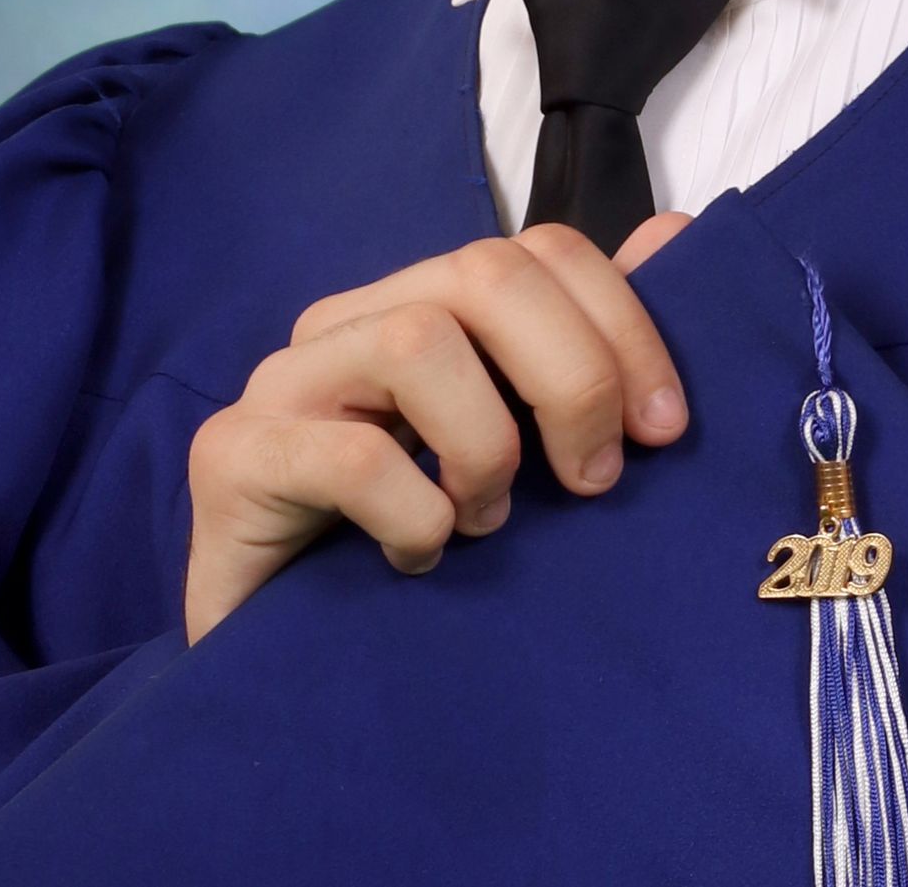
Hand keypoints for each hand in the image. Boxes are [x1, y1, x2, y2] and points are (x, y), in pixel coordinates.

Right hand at [182, 210, 693, 644]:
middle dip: (573, 373)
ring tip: (489, 521)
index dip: (622, 322)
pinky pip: (353, 459)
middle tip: (596, 478)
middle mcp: (347, 321)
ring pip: (417, 342)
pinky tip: (423, 558)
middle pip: (484, 270)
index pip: (536, 250)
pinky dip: (416, 514)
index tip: (665, 425)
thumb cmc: (413, 546)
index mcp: (418, 304)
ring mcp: (283, 382)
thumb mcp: (521, 446)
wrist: (281, 668)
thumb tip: (672, 240)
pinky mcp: (234, 457)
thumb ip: (587, 345)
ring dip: (485, 445)